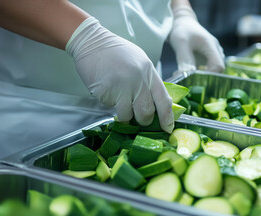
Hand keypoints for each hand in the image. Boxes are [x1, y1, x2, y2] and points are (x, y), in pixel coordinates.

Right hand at [66, 17, 173, 132]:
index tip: (167, 128)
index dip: (167, 117)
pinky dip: (110, 104)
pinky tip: (108, 90)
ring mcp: (122, 87)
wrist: (92, 43)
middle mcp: (138, 80)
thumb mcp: (140, 62)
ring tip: (119, 99)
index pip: (163, 100)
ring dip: (124, 114)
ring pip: (128, 115)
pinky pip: (111, 108)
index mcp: (149, 72)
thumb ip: (148, 82)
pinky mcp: (106, 92)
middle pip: (146, 112)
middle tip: (138, 117)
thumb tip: (156, 105)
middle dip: (143, 120)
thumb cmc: (116, 52)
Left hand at [168, 5, 224, 72]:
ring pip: (211, 70)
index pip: (218, 66)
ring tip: (185, 74)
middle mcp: (216, 50)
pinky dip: (198, 72)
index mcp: (211, 45)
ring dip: (200, 75)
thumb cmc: (182, 30)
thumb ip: (184, 60)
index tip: (195, 78)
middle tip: (188, 78)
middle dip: (203, 76)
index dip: (209, 75)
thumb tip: (185, 76)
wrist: (183, 23)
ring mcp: (213, 54)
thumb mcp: (180, 43)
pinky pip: (207, 68)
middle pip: (216, 69)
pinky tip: (187, 71)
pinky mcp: (208, 57)